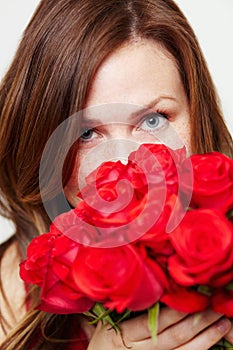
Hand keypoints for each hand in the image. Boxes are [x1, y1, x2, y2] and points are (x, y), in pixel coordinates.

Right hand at [85, 307, 230, 349]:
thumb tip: (151, 285)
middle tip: (215, 306)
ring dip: (206, 337)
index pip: (155, 322)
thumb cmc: (104, 341)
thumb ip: (127, 307)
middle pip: (174, 335)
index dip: (176, 311)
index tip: (193, 297)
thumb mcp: (106, 322)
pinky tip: (212, 341)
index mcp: (125, 335)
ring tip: (222, 323)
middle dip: (197, 320)